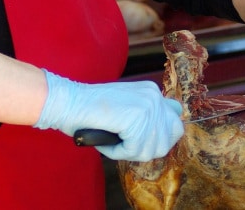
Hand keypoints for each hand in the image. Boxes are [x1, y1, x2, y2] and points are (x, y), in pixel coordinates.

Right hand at [34, 70, 183, 161]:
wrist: (69, 102)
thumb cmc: (90, 110)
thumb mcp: (125, 108)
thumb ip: (145, 117)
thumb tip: (165, 135)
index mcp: (153, 92)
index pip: (175, 122)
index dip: (160, 137)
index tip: (139, 138)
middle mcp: (154, 96)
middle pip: (169, 139)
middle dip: (148, 148)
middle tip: (125, 143)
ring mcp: (147, 106)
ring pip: (151, 149)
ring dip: (129, 152)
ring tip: (112, 139)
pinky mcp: (136, 118)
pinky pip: (134, 151)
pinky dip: (117, 152)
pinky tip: (106, 139)